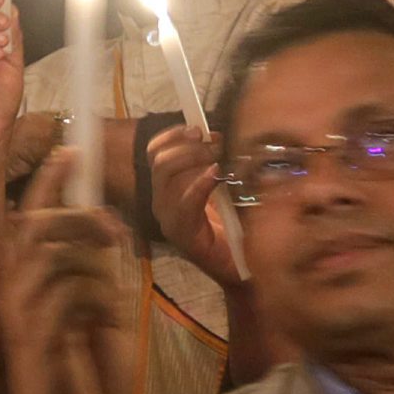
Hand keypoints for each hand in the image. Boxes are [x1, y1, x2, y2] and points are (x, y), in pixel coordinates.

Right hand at [3, 165, 139, 393]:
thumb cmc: (90, 379)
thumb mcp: (102, 313)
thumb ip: (98, 271)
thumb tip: (107, 227)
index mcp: (28, 286)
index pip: (30, 220)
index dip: (48, 183)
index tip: (72, 151)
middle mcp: (15, 294)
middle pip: (37, 226)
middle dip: (80, 218)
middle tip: (114, 231)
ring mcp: (20, 316)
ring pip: (54, 256)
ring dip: (94, 270)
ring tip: (110, 305)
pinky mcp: (34, 337)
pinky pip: (68, 292)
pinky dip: (97, 302)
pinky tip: (103, 329)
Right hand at [146, 121, 242, 289]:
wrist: (238, 265)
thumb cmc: (230, 225)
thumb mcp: (219, 188)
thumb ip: (212, 164)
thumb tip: (217, 135)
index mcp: (166, 188)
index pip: (155, 152)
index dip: (173, 134)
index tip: (198, 127)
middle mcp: (160, 201)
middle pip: (159, 160)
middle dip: (187, 145)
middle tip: (215, 142)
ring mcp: (167, 218)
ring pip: (165, 175)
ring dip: (194, 158)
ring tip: (218, 157)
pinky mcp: (180, 232)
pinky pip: (184, 200)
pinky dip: (201, 182)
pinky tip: (216, 175)